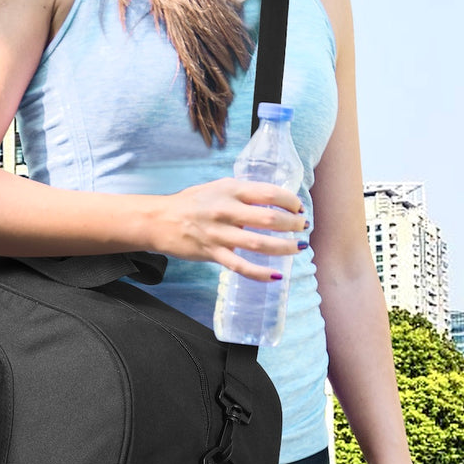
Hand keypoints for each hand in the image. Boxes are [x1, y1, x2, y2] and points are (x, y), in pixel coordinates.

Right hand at [149, 177, 307, 282]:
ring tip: (298, 247)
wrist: (159, 220)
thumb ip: (243, 193)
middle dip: (292, 224)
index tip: (299, 208)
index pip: (269, 193)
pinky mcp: (212, 253)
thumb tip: (273, 201)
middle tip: (303, 227)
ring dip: (284, 247)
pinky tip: (276, 275)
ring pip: (259, 243)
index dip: (290, 201)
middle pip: (269, 218)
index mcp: (230, 189)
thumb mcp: (218, 188)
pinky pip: (240, 266)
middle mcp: (226, 210)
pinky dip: (260, 273)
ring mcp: (219, 233)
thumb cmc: (192, 203)